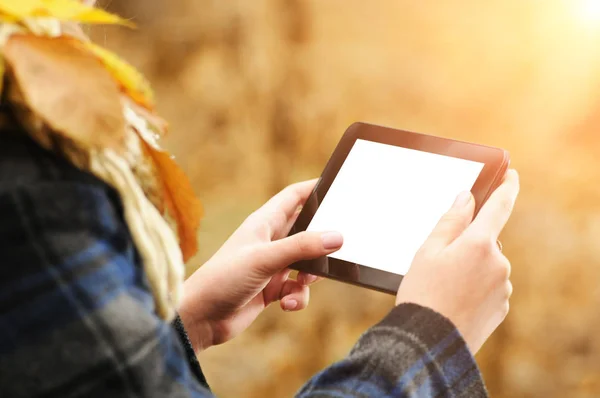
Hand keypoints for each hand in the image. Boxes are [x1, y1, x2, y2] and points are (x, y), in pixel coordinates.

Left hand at [179, 180, 342, 351]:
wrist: (201, 317)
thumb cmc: (223, 278)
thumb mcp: (266, 258)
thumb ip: (302, 247)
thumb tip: (337, 237)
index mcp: (264, 223)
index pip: (294, 196)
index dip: (314, 189)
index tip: (338, 186)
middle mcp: (270, 240)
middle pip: (306, 230)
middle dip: (320, 241)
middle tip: (337, 247)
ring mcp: (271, 265)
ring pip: (306, 263)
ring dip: (311, 275)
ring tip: (303, 281)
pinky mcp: (272, 288)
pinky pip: (297, 288)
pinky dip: (297, 297)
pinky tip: (285, 304)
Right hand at [396, 169, 519, 353]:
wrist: (430, 341)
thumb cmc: (423, 293)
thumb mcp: (427, 251)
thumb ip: (450, 221)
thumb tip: (467, 199)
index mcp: (478, 244)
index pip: (499, 206)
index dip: (507, 187)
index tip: (511, 174)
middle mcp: (498, 263)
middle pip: (486, 241)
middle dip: (468, 244)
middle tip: (440, 262)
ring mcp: (502, 286)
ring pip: (488, 265)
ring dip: (471, 268)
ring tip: (444, 287)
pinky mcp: (502, 306)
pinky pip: (490, 286)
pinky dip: (476, 287)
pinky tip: (455, 299)